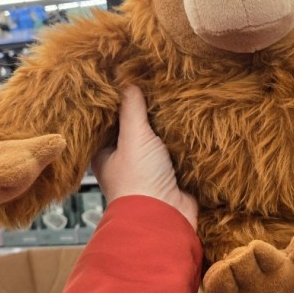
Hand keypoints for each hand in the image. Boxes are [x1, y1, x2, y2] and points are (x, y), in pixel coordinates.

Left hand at [92, 85, 197, 229]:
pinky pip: (175, 149)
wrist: (165, 217)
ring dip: (163, 123)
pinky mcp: (171, 173)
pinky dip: (180, 137)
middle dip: (143, 110)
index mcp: (105, 153)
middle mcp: (124, 160)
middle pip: (133, 127)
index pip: (107, 120)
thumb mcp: (133, 136)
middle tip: (153, 81)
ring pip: (155, 138)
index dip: (115, 100)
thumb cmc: (139, 180)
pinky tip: (187, 118)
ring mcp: (148, 167)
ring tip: (172, 94)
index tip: (125, 77)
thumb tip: (122, 75)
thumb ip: (130, 107)